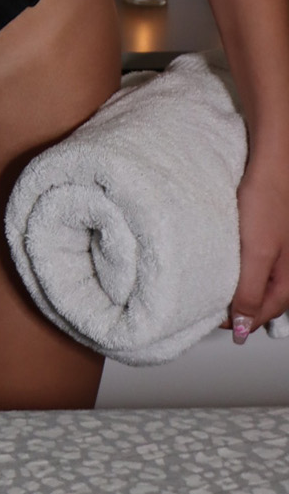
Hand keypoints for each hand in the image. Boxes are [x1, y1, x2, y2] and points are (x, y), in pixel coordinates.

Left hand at [229, 151, 288, 338]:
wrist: (270, 164)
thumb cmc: (268, 202)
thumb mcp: (257, 253)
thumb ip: (249, 291)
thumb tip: (242, 328)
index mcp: (288, 280)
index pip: (262, 314)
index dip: (237, 321)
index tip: (213, 319)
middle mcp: (286, 269)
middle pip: (261, 301)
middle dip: (238, 308)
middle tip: (211, 307)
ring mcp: (278, 253)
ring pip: (257, 282)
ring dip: (237, 287)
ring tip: (214, 286)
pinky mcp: (267, 237)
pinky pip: (253, 262)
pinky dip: (238, 268)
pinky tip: (225, 261)